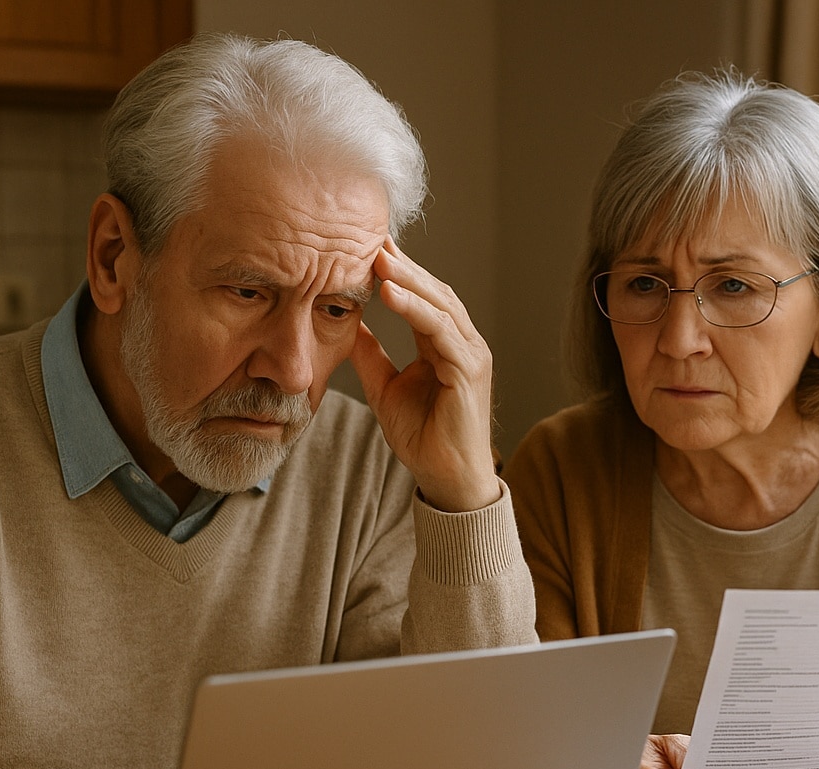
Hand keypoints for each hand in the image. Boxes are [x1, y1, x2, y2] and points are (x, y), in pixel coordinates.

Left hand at [350, 241, 500, 512]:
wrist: (446, 479)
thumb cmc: (423, 438)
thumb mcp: (386, 388)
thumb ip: (371, 355)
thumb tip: (347, 324)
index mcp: (445, 345)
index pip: (422, 298)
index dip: (397, 273)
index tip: (368, 248)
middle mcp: (463, 344)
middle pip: (435, 292)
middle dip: (404, 266)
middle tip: (373, 239)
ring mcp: (470, 355)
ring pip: (440, 305)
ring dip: (409, 280)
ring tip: (379, 259)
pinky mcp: (469, 372)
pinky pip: (441, 332)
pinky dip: (416, 310)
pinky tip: (390, 294)